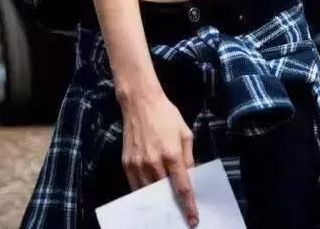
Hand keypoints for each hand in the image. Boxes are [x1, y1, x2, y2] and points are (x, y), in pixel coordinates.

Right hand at [121, 89, 198, 226]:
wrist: (140, 102)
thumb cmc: (166, 115)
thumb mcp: (184, 133)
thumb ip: (189, 157)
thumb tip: (191, 178)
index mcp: (171, 154)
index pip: (182, 188)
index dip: (188, 207)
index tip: (193, 221)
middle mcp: (153, 163)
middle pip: (164, 194)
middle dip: (172, 205)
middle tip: (179, 214)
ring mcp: (137, 165)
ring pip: (149, 193)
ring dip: (157, 201)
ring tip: (165, 206)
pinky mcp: (126, 164)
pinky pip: (136, 186)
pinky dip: (144, 192)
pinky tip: (150, 194)